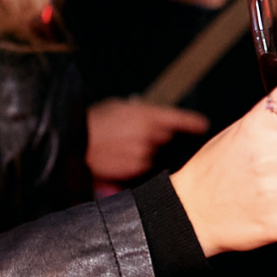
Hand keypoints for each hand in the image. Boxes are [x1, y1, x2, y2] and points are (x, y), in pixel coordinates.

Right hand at [87, 98, 208, 185]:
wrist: (74, 141)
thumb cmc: (93, 121)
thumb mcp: (117, 106)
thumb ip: (139, 111)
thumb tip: (150, 117)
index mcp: (147, 115)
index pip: (179, 119)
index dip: (192, 123)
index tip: (202, 125)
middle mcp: (149, 135)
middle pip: (165, 137)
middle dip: (155, 135)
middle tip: (133, 133)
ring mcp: (143, 154)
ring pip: (153, 152)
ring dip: (144, 150)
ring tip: (120, 145)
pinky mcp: (135, 170)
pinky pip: (142, 166)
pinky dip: (134, 162)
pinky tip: (117, 155)